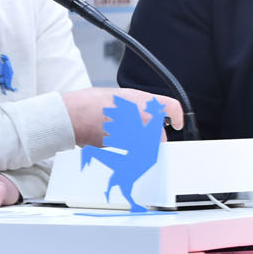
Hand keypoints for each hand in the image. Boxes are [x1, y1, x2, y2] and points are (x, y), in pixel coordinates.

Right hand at [62, 87, 185, 147]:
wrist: (75, 115)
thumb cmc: (91, 104)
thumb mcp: (121, 98)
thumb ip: (138, 106)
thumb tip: (143, 115)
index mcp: (145, 102)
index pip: (172, 108)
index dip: (177, 117)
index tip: (177, 123)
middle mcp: (145, 118)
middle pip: (159, 134)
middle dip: (151, 137)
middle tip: (135, 136)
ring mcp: (138, 135)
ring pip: (147, 146)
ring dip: (140, 147)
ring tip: (120, 139)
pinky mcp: (128, 150)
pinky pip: (135, 156)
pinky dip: (129, 155)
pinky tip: (115, 146)